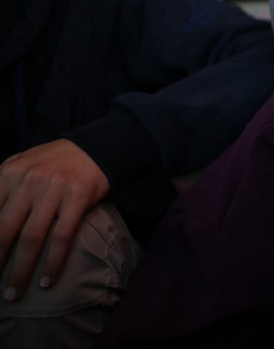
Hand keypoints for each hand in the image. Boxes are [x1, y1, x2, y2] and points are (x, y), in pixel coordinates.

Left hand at [0, 140, 109, 299]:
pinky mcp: (78, 197)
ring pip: (31, 237)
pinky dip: (53, 262)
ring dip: (20, 270)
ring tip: (14, 293)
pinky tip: (47, 279)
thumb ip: (2, 188)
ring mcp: (54, 188)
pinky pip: (62, 236)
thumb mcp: (22, 165)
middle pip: (4, 230)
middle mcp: (29, 179)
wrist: (98, 146)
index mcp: (8, 172)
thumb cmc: (56, 161)